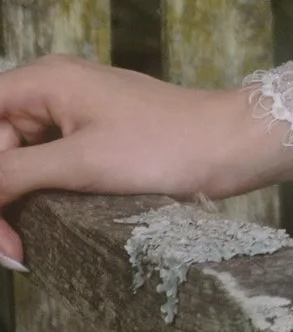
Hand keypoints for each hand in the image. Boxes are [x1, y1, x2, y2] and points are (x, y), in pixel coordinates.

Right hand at [0, 58, 292, 267]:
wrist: (232, 148)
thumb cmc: (164, 146)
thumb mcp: (79, 163)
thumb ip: (12, 174)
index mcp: (43, 81)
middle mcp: (51, 91)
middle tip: (10, 249)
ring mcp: (70, 116)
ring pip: (15, 163)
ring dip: (11, 205)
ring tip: (19, 249)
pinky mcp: (89, 140)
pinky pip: (43, 168)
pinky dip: (35, 200)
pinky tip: (36, 233)